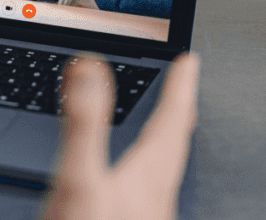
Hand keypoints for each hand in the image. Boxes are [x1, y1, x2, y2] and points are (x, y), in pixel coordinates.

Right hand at [41, 52, 199, 219]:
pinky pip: (154, 189)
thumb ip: (83, 123)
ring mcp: (150, 213)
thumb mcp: (77, 177)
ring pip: (168, 167)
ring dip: (168, 139)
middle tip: (187, 85)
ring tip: (170, 126)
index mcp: (146, 173)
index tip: (187, 61)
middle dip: (179, 108)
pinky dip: (152, 169)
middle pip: (175, 141)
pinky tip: (140, 181)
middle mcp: (156, 194)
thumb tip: (89, 69)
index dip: (179, 86)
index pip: (170, 118)